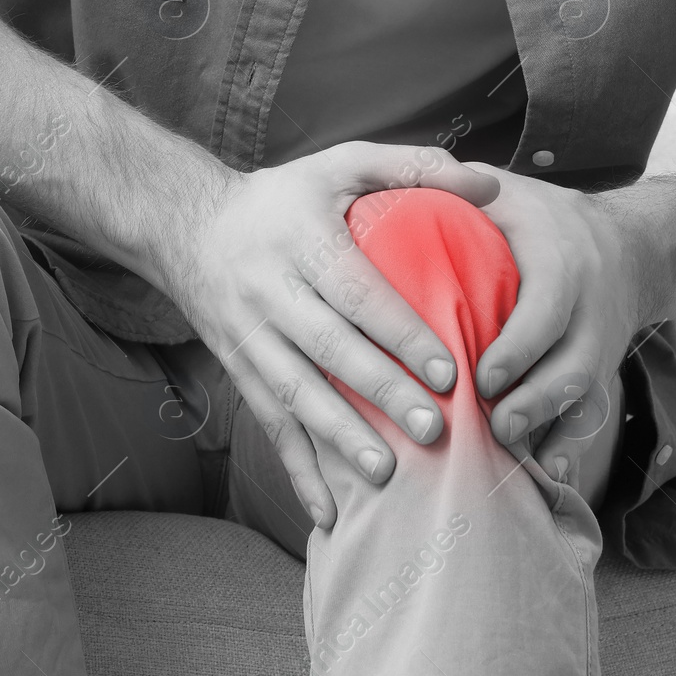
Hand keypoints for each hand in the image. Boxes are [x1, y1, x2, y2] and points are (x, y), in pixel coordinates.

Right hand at [150, 142, 499, 529]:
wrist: (186, 225)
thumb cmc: (285, 196)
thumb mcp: (341, 163)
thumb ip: (414, 167)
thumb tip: (489, 187)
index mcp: (301, 239)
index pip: (354, 291)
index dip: (399, 331)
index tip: (446, 367)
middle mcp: (268, 290)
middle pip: (327, 349)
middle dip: (379, 393)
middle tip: (433, 428)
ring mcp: (248, 336)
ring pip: (295, 395)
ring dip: (339, 439)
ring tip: (386, 474)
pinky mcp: (239, 370)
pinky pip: (269, 424)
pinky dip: (297, 471)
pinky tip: (327, 513)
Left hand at [466, 165, 661, 483]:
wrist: (633, 247)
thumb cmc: (544, 218)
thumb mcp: (507, 194)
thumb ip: (455, 193)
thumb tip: (385, 192)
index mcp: (564, 262)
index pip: (547, 312)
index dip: (519, 350)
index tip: (482, 378)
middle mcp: (592, 309)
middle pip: (574, 367)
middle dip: (535, 404)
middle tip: (494, 429)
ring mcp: (601, 348)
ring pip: (585, 399)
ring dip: (549, 432)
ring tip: (507, 458)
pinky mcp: (601, 375)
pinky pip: (591, 417)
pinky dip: (568, 448)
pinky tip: (545, 479)